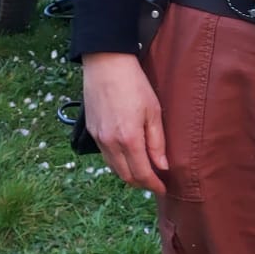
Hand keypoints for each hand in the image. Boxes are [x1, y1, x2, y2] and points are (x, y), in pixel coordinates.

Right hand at [82, 53, 167, 192]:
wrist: (106, 64)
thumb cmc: (134, 84)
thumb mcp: (153, 111)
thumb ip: (157, 142)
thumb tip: (162, 167)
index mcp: (129, 139)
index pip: (142, 174)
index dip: (153, 185)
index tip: (163, 188)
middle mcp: (110, 143)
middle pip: (126, 176)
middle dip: (141, 183)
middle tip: (155, 182)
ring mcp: (98, 138)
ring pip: (114, 167)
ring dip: (128, 174)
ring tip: (143, 171)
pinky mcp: (91, 131)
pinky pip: (105, 155)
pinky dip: (117, 162)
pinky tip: (127, 156)